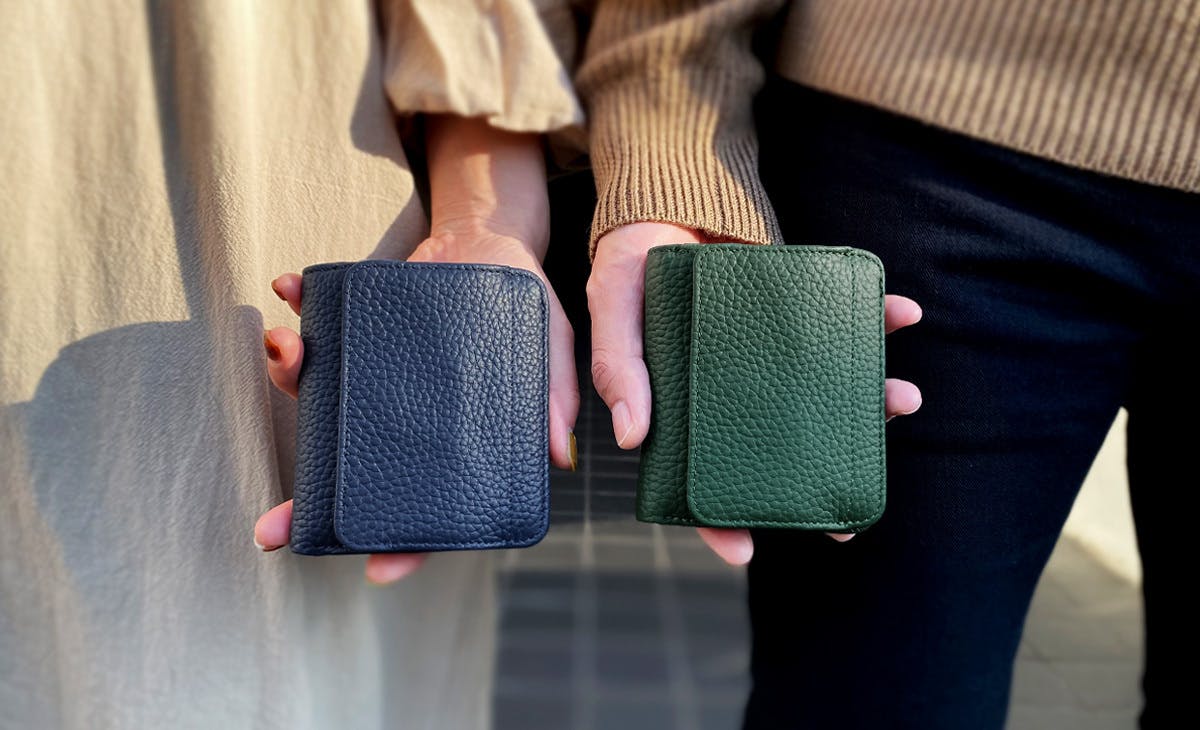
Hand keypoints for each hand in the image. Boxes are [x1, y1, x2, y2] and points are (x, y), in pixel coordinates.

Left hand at [254, 115, 579, 583]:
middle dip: (308, 501)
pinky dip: (299, 309)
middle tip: (276, 525)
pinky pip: (320, 329)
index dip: (409, 545)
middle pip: (356, 475)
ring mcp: (375, 379)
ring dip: (293, 378)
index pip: (431, 506)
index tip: (377, 568)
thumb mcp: (551, 349)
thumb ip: (552, 398)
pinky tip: (290, 290)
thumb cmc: (522, 304)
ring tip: (289, 348)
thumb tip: (556, 454)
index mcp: (454, 437)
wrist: (492, 236)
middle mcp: (406, 418)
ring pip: (322, 402)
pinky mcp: (358, 333)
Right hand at [587, 222, 922, 564]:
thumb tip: (633, 437)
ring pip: (823, 391)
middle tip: (850, 516)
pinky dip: (877, 317)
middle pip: (779, 446)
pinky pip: (841, 321)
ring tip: (902, 399)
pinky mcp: (799, 310)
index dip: (716, 518)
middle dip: (820, 475)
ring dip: (870, 400)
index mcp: (685, 402)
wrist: (669, 194)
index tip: (744, 553)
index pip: (700, 473)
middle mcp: (736, 388)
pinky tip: (904, 313)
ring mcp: (773, 353)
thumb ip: (619, 365)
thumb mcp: (613, 306)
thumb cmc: (630, 258)